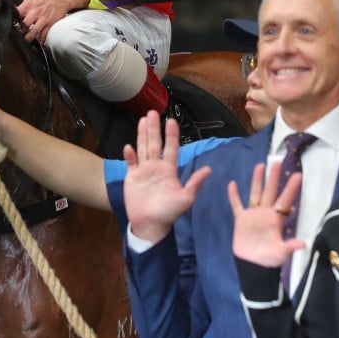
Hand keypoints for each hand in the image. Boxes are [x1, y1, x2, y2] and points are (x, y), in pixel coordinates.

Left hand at [18, 0, 86, 43]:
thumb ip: (25, 5)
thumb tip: (17, 12)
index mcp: (29, 4)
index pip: (16, 14)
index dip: (12, 20)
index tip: (10, 25)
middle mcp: (35, 12)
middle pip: (23, 25)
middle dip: (19, 32)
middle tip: (16, 36)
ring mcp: (43, 19)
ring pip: (33, 32)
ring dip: (28, 39)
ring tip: (25, 42)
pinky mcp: (50, 23)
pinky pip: (44, 34)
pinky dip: (40, 40)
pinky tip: (37, 43)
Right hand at [123, 112, 210, 242]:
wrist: (150, 225)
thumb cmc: (169, 213)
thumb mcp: (185, 199)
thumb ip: (195, 183)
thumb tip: (209, 169)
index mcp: (169, 170)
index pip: (171, 148)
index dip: (171, 135)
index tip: (171, 121)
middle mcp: (156, 167)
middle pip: (155, 144)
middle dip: (154, 129)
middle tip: (153, 112)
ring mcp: (144, 171)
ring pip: (143, 148)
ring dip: (142, 135)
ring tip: (143, 120)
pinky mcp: (132, 178)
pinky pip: (131, 163)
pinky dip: (129, 155)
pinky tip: (128, 147)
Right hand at [228, 162, 304, 266]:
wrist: (252, 265)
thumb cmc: (269, 259)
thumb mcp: (281, 253)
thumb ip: (289, 246)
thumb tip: (303, 244)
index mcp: (277, 219)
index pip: (285, 200)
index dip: (291, 188)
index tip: (298, 175)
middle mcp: (266, 213)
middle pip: (271, 192)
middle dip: (274, 178)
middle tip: (277, 162)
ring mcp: (253, 215)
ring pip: (255, 193)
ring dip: (257, 180)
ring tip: (260, 165)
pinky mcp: (241, 219)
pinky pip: (237, 205)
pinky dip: (234, 195)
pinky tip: (232, 183)